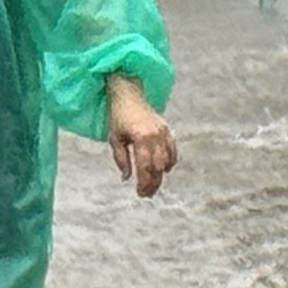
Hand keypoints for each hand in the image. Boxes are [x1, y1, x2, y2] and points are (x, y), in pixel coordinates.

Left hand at [106, 74, 175, 198]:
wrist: (127, 93)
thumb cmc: (117, 116)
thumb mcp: (115, 139)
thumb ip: (122, 160)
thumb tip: (126, 178)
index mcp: (141, 138)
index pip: (145, 167)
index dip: (144, 183)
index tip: (140, 193)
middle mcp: (155, 135)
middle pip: (158, 167)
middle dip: (153, 183)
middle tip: (147, 194)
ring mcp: (163, 131)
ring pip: (166, 160)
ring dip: (161, 175)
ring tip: (153, 185)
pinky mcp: (166, 129)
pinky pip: (172, 149)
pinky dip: (170, 161)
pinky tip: (164, 170)